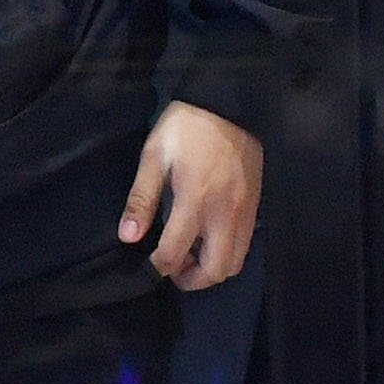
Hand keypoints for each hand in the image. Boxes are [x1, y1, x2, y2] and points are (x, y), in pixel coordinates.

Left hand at [120, 101, 262, 290]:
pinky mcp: (255, 207)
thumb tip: (128, 236)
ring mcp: (245, 213)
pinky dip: (227, 253)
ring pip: (235, 263)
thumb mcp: (155, 156)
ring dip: (211, 268)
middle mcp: (224, 214)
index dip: (159, 267)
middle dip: (192, 279)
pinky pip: (244, 245)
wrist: (231, 104)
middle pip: (216, 271)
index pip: (176, 253)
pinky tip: (209, 237)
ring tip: (191, 254)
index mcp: (195, 201)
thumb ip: (142, 199)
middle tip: (174, 268)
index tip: (149, 265)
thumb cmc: (187, 128)